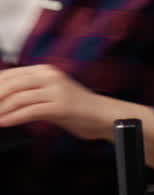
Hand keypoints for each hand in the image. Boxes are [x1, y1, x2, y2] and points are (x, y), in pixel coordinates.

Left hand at [0, 64, 114, 139]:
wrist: (103, 116)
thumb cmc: (75, 108)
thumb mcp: (49, 95)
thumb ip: (28, 92)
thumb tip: (2, 96)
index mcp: (45, 71)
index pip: (9, 75)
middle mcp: (51, 76)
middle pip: (10, 84)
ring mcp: (57, 90)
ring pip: (18, 98)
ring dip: (1, 111)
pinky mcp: (62, 106)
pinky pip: (30, 111)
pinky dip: (13, 118)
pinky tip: (4, 123)